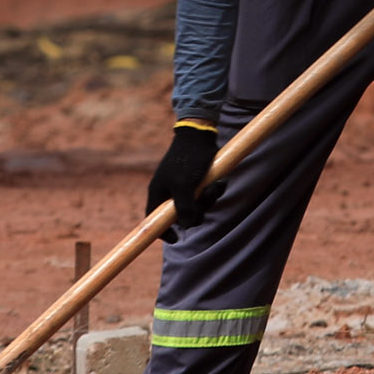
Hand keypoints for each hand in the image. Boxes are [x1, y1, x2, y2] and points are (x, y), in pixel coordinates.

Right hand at [146, 121, 219, 235]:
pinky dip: (213, 192)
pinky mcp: (195, 180)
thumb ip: (184, 208)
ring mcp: (182, 186)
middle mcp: (168, 191)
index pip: (153, 219)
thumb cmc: (188, 159)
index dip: (163, 232)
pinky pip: (204, 195)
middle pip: (180, 216)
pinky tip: (220, 183)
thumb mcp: (184, 186)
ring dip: (208, 200)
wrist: (200, 135)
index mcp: (158, 192)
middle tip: (205, 199)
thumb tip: (186, 226)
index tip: (176, 239)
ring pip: (196, 206)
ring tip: (215, 186)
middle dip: (197, 211)